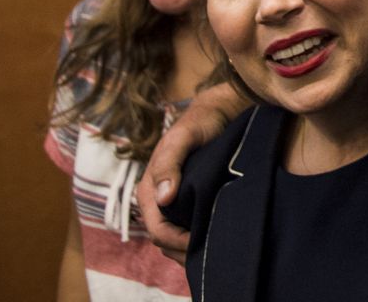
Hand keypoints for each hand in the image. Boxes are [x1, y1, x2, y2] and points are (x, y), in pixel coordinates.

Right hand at [141, 83, 247, 258]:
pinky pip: (186, 230)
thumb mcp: (184, 137)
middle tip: (213, 254)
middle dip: (184, 252)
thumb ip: (170, 162)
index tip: (204, 243)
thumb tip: (163, 197)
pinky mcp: (187, 203)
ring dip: (190, 250)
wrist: (217, 112)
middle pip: (164, 241)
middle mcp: (157, 201)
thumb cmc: (200, 122)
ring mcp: (171, 204)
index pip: (158, 230)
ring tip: (215, 250)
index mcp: (150, 190)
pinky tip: (215, 241)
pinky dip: (197, 240)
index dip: (178, 243)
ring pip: (174, 240)